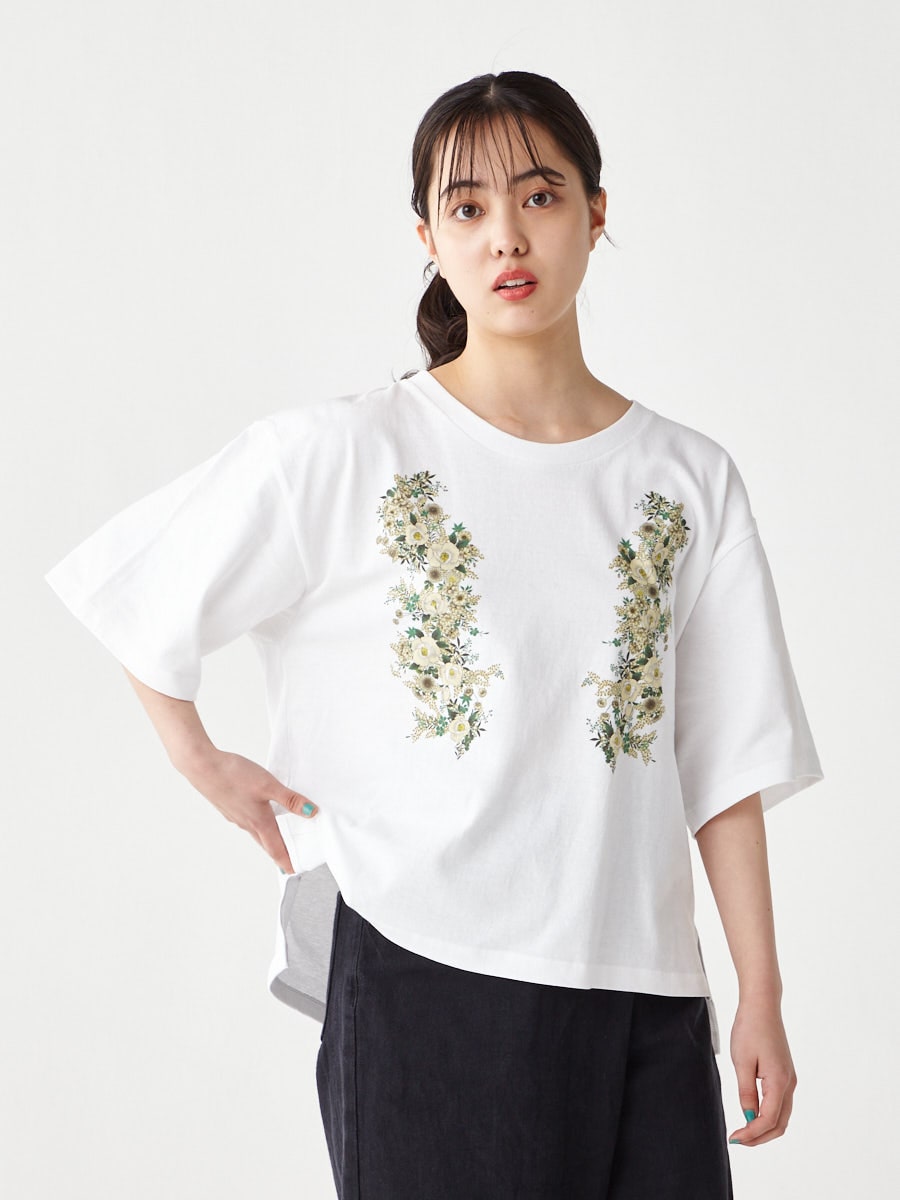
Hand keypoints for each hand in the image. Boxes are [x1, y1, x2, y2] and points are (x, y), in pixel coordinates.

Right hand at [178, 748, 318, 873]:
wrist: (202, 767)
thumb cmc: (234, 775)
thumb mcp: (268, 785)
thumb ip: (290, 799)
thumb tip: (312, 812)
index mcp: (259, 821)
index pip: (276, 849)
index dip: (286, 862)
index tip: (293, 871)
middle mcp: (246, 823)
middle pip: (265, 844)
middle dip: (278, 853)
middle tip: (288, 861)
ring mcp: (234, 816)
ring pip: (254, 833)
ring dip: (266, 839)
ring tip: (276, 840)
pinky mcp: (227, 807)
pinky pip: (245, 822)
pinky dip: (255, 826)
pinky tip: (256, 816)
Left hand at [727, 997, 796, 1146]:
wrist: (762, 1006)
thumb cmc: (750, 1029)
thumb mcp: (742, 1062)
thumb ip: (746, 1092)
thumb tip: (748, 1118)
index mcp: (779, 1082)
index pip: (768, 1120)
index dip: (752, 1134)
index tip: (734, 1139)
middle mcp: (789, 1084)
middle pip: (780, 1124)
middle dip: (760, 1137)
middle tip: (738, 1140)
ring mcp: (789, 1079)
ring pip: (782, 1115)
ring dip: (765, 1128)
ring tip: (743, 1132)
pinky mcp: (785, 1073)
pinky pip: (780, 1103)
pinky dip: (769, 1116)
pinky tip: (752, 1115)